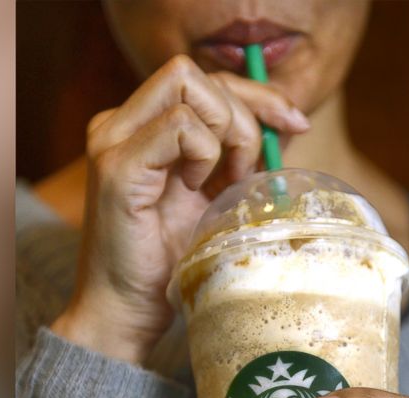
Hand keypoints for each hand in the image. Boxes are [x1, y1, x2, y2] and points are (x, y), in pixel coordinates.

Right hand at [51, 54, 308, 363]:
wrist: (125, 314)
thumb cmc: (168, 264)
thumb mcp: (216, 198)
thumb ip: (240, 157)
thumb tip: (290, 121)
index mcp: (140, 127)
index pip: (203, 79)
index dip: (255, 93)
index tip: (295, 124)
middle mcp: (119, 124)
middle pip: (196, 73)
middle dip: (244, 115)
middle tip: (248, 172)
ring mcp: (113, 142)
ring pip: (188, 86)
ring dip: (227, 134)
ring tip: (224, 184)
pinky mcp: (117, 167)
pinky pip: (180, 126)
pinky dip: (204, 153)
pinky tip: (197, 190)